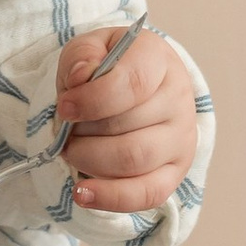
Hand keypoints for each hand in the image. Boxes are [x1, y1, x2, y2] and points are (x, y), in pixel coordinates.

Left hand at [56, 25, 195, 215]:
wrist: (138, 86)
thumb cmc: (110, 67)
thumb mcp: (91, 47)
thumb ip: (82, 56)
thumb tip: (79, 78)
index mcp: (159, 60)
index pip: (133, 83)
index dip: (92, 100)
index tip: (64, 108)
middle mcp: (178, 99)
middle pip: (126, 126)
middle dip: (83, 132)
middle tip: (66, 130)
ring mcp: (181, 139)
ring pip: (133, 160)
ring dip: (90, 159)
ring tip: (73, 151)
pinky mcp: (174, 173)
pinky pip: (146, 194)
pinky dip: (110, 198)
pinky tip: (83, 193)